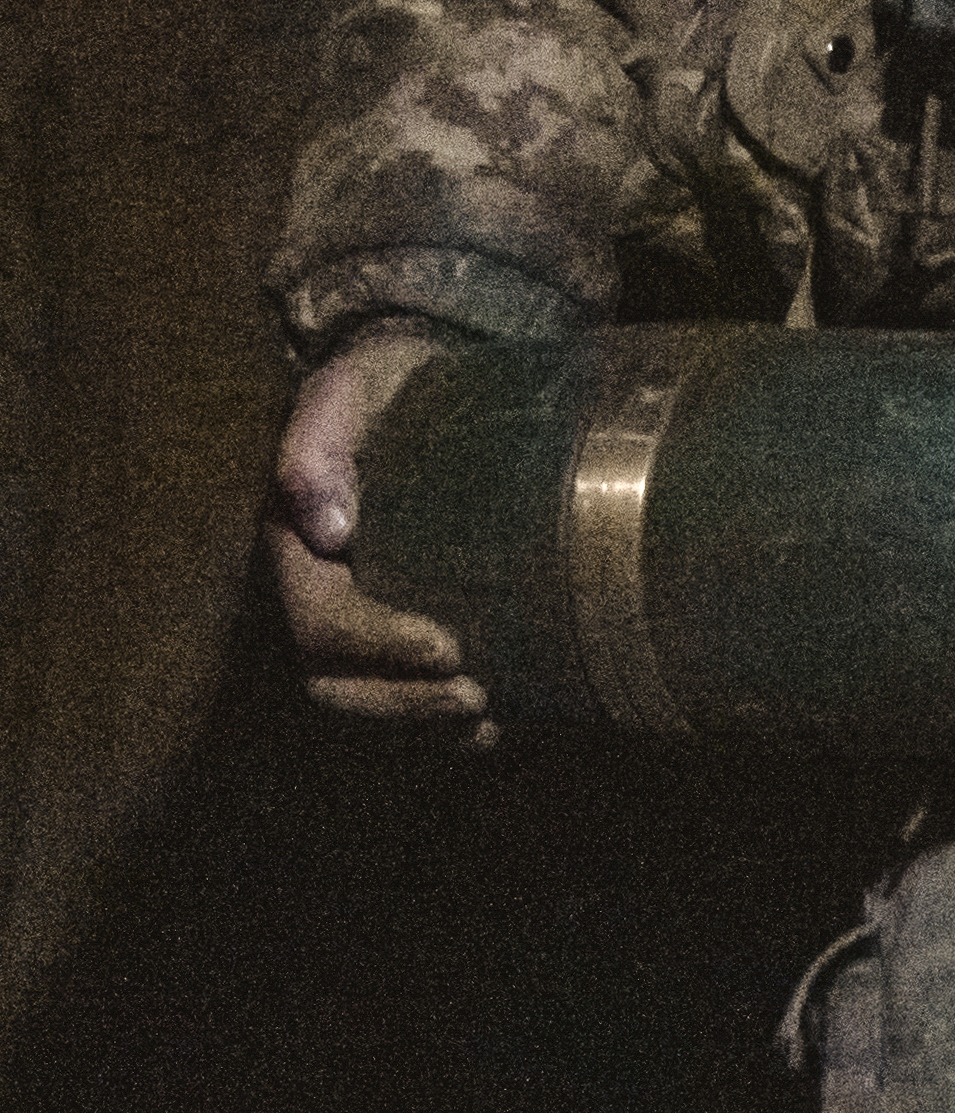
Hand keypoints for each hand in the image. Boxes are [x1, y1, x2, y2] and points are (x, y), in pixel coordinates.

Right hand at [266, 337, 489, 726]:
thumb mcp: (350, 389)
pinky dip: (444, 728)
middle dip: (399, 702)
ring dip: (421, 725)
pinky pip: (405, 698)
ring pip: (364, 703)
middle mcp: (317, 594)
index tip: (444, 645)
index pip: (316, 620)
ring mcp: (355, 619)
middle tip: (475, 696)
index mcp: (297, 547)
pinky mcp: (399, 629)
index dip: (372, 643)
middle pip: (332, 682)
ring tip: (489, 718)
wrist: (421, 384)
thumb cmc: (385, 386)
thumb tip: (325, 527)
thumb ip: (321, 443)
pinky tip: (498, 726)